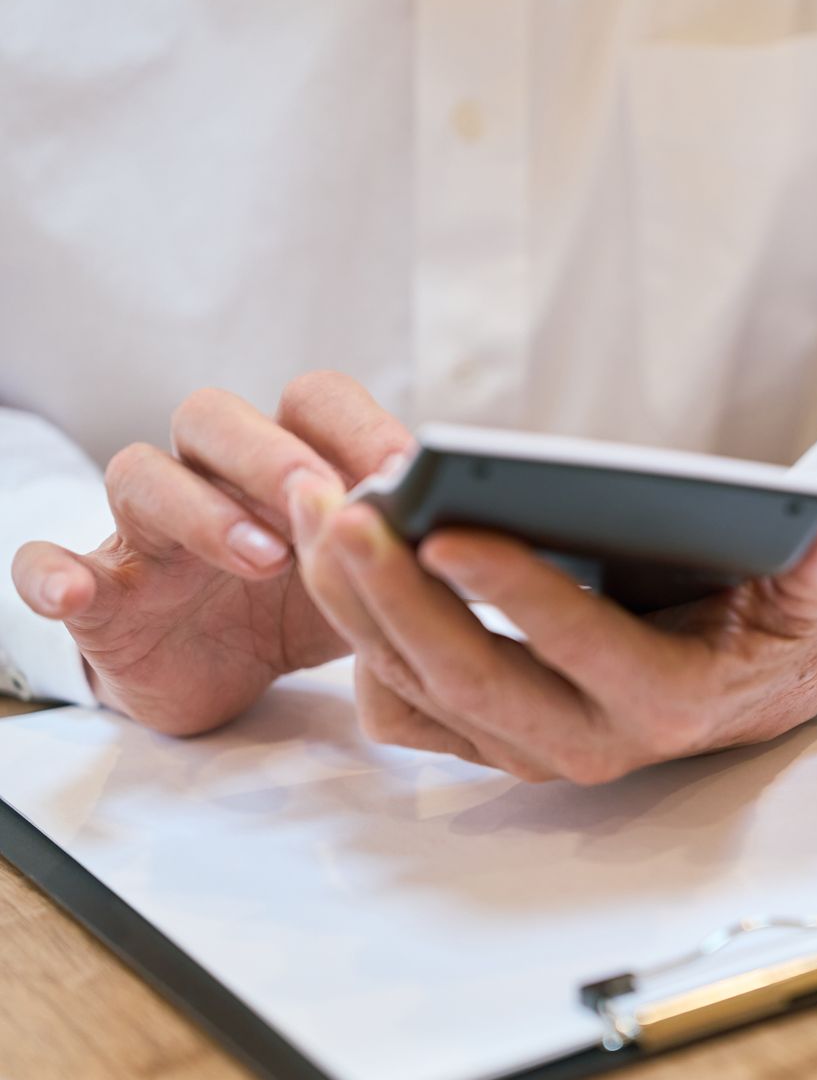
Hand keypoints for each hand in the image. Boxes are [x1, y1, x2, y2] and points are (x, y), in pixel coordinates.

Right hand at [8, 372, 411, 733]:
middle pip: (217, 417)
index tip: (411, 474)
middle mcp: (211, 477)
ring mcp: (146, 532)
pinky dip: (53, 571)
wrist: (225, 678)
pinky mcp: (99, 592)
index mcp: (287, 462)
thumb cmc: (306, 609)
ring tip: (262, 559)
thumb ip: (415, 552)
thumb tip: (508, 536)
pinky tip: (81, 593)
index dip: (356, 426)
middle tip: (324, 502)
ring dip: (200, 509)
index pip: (311, 401)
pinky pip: (45, 562)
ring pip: (142, 474)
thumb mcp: (372, 581)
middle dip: (272, 453)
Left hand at [290, 482, 816, 782]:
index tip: (449, 530)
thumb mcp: (811, 593)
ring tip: (318, 514)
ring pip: (417, 689)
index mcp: (668, 700)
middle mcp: (590, 743)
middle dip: (393, 597)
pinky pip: (401, 708)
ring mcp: (528, 749)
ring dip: (354, 608)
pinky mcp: (487, 741)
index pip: (581, 649)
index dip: (515, 592)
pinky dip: (354, 643)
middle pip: (468, 677)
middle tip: (342, 513)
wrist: (743, 691)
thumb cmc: (765, 628)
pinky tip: (333, 569)